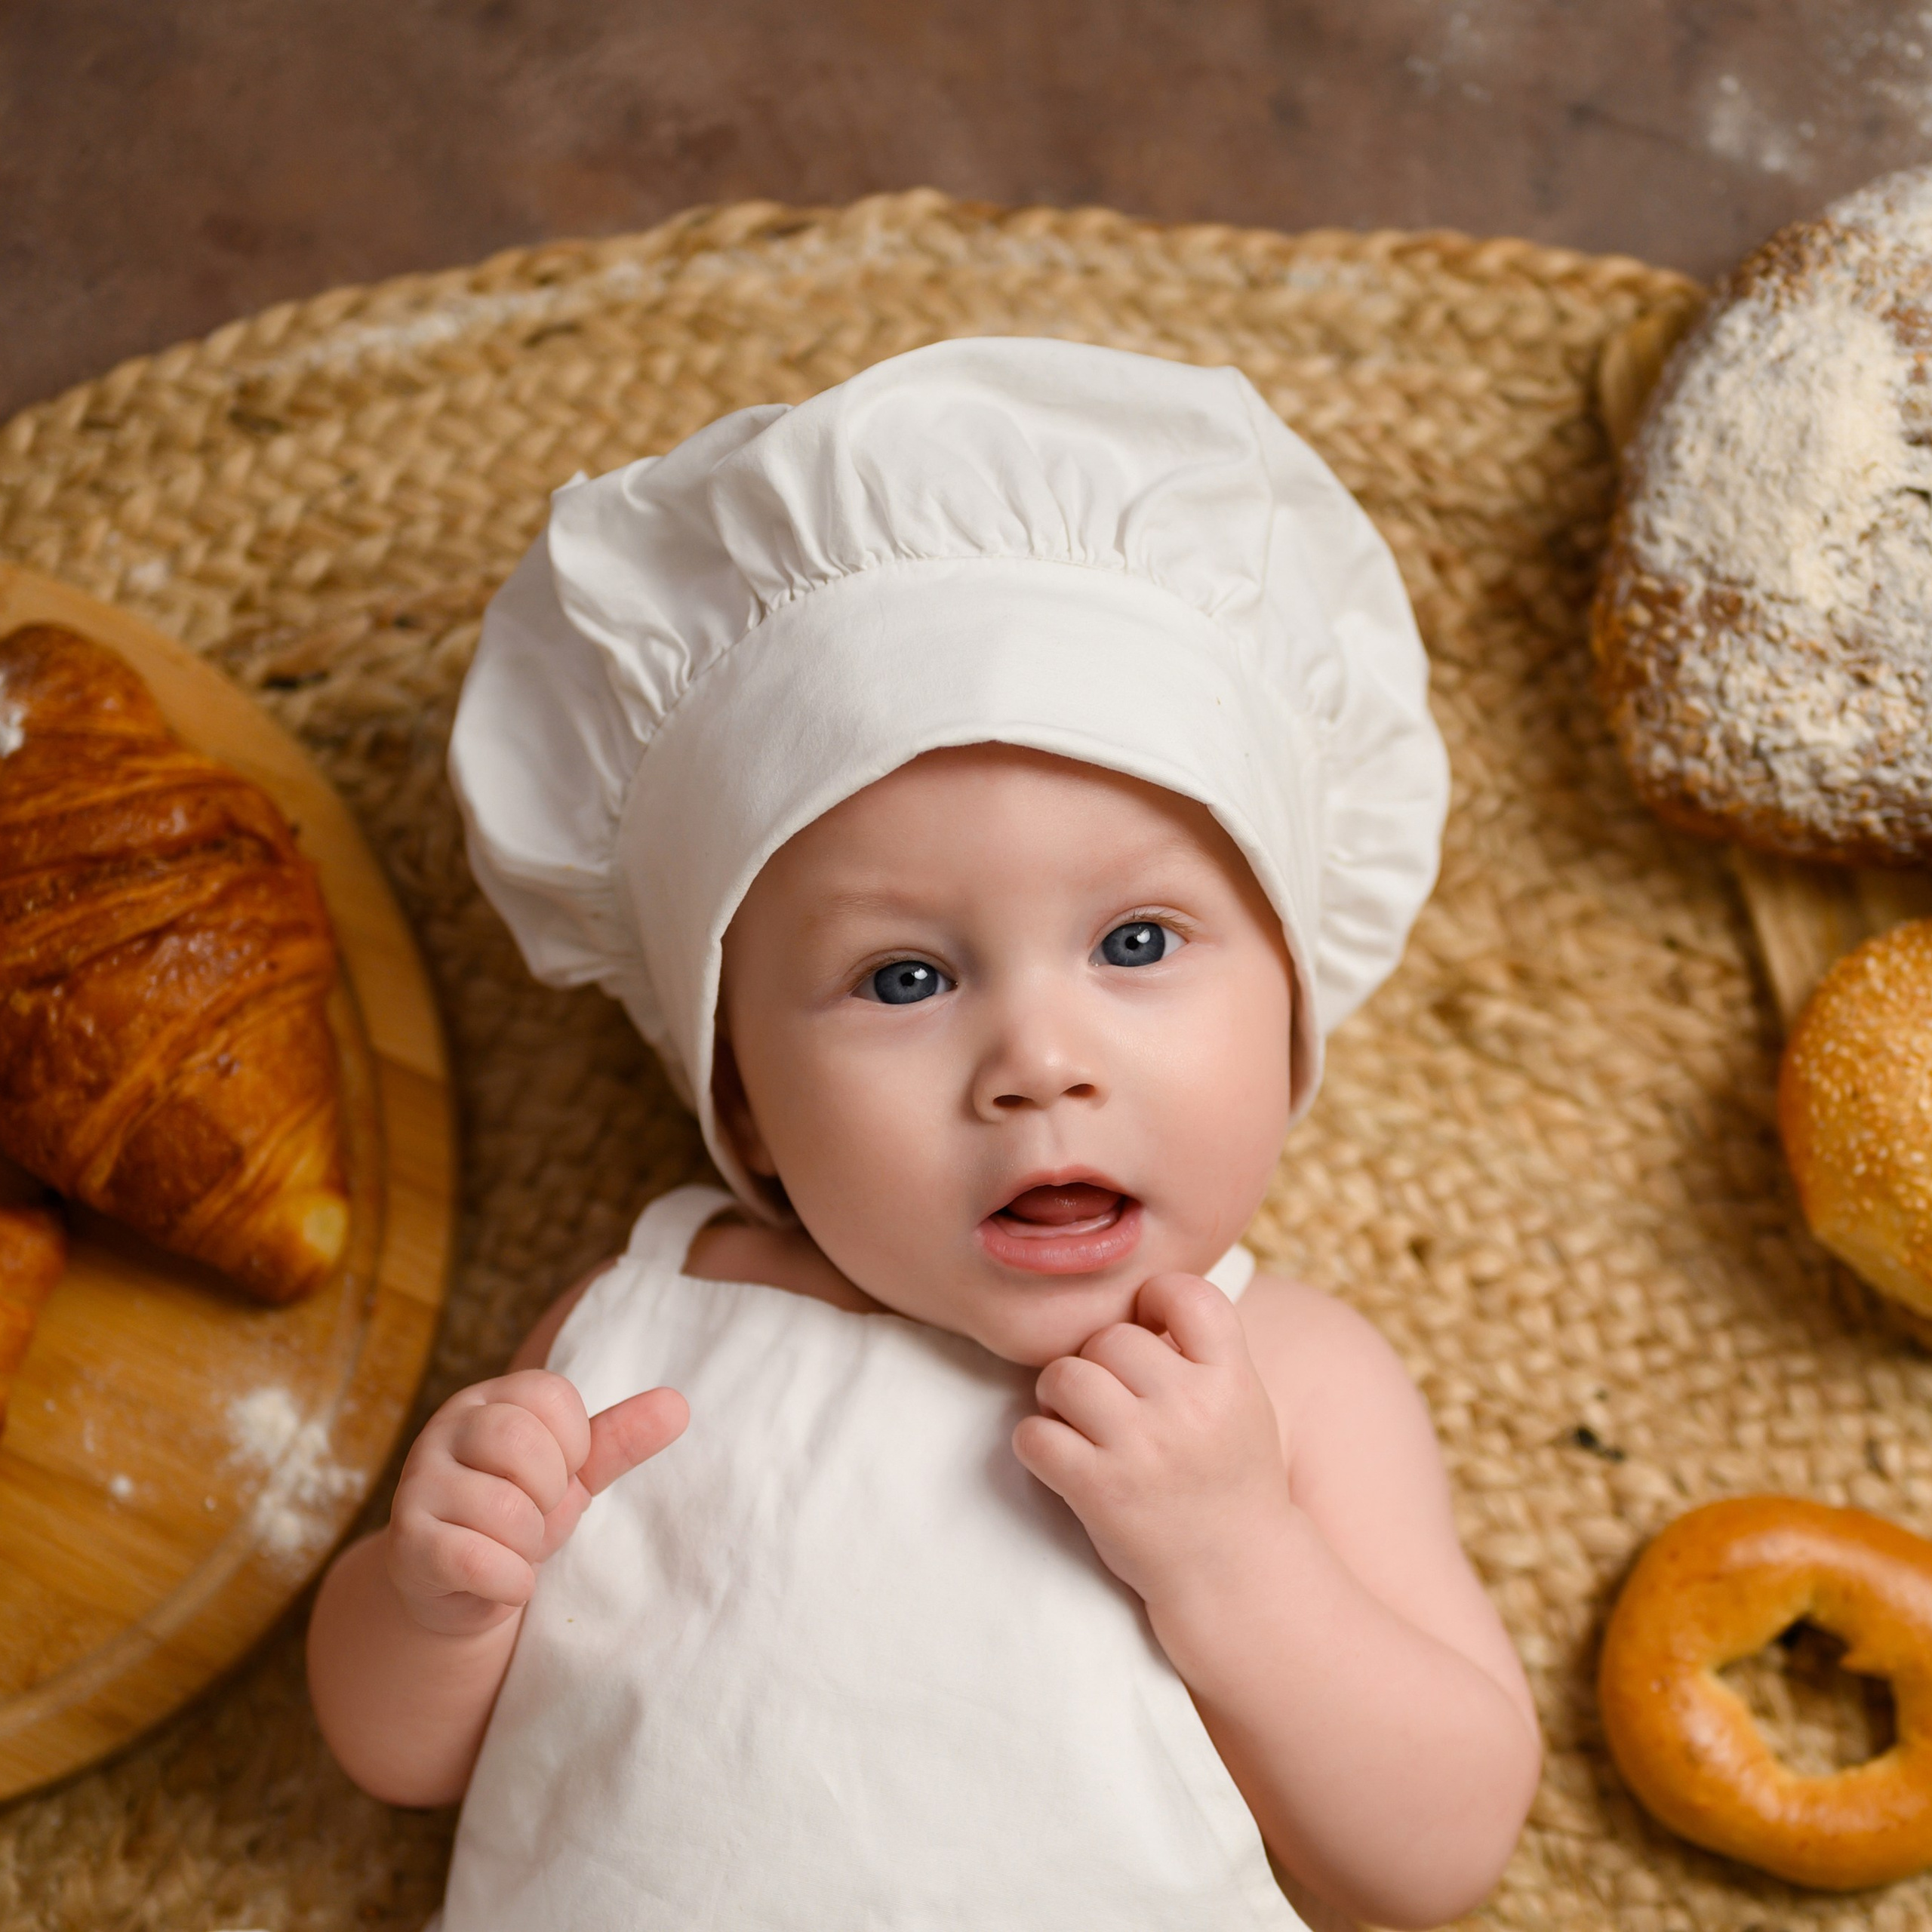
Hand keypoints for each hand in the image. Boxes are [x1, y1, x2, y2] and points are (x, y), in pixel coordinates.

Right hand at [386, 1368, 687, 1635]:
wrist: (458, 1588)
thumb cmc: (519, 1514)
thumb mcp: (572, 1473)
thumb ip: (619, 1438)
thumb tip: (679, 1404)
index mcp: (487, 1400)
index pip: (551, 1396)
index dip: (573, 1445)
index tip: (559, 1474)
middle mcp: (444, 1431)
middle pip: (519, 1440)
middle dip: (550, 1492)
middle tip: (538, 1515)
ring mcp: (417, 1486)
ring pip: (502, 1507)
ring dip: (530, 1543)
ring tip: (517, 1548)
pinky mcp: (407, 1546)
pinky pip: (474, 1560)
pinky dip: (511, 1580)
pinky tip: (508, 1582)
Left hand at [1012, 1273, 1290, 1610]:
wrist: (1235, 1573)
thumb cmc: (1229, 1477)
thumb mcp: (1243, 1402)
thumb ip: (1201, 1350)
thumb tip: (1133, 1296)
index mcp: (1231, 1379)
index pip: (1186, 1293)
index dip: (1156, 1298)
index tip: (1150, 1328)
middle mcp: (1189, 1407)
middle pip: (1110, 1336)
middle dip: (1099, 1361)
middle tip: (1110, 1396)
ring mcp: (1142, 1449)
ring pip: (1064, 1375)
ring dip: (1059, 1394)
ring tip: (1077, 1419)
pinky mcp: (1099, 1489)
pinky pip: (1035, 1434)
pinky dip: (1036, 1441)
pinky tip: (1060, 1456)